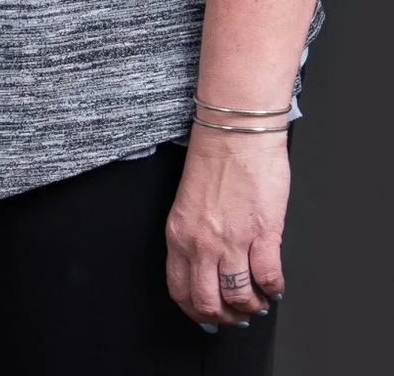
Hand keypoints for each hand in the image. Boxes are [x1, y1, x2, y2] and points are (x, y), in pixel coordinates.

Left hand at [166, 129, 288, 328]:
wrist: (234, 134)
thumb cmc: (212, 163)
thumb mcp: (187, 207)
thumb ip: (193, 240)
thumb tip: (207, 272)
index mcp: (177, 235)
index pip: (179, 289)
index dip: (195, 311)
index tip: (208, 316)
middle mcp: (200, 243)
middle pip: (208, 301)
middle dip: (226, 316)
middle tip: (238, 314)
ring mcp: (231, 240)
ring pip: (239, 297)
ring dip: (252, 306)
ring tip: (258, 300)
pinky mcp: (262, 234)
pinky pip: (268, 279)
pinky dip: (273, 289)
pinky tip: (274, 285)